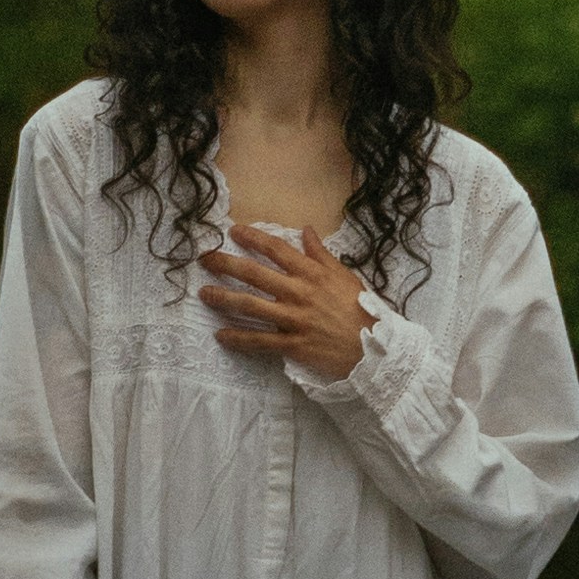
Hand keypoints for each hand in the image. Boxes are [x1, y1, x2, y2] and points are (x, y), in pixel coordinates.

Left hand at [198, 224, 370, 381]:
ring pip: (251, 306)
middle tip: (205, 259)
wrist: (375, 348)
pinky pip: (260, 340)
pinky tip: (221, 336)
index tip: (233, 232)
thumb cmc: (361, 310)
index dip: (253, 239)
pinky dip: (239, 338)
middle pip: (255, 275)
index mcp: (312, 274)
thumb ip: (322, 254)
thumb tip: (306, 230)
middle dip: (227, 265)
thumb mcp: (345, 276)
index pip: (276, 250)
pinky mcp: (293, 344)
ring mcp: (294, 319)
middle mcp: (299, 293)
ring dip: (225, 298)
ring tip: (204, 294)